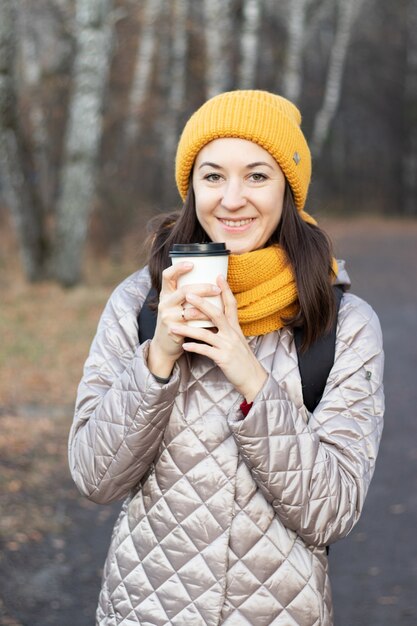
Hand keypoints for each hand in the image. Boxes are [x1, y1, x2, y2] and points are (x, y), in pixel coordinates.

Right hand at [147, 262, 221, 378]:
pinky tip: (213, 322)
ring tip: (219, 308)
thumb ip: (187, 294)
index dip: (178, 268)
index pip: (167, 275)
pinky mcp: (172, 330)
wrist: (165, 346)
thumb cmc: (177, 321)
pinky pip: (192, 324)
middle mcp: (164, 303)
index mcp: (166, 294)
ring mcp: (167, 317)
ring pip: (190, 309)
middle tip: (217, 289)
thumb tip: (211, 278)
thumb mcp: (176, 305)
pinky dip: (204, 322)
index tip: (192, 264)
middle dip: (203, 288)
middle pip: (184, 290)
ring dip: (207, 308)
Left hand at [170, 275, 267, 401]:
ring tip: (172, 326)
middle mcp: (232, 333)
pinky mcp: (224, 358)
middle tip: (187, 294)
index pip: (230, 304)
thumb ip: (227, 329)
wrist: (253, 378)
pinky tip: (184, 346)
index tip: (218, 275)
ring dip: (187, 329)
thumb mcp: (237, 340)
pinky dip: (194, 347)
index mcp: (235, 327)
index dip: (225, 289)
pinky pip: (206, 351)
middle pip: (216, 313)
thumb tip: (215, 318)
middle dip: (201, 303)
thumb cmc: (242, 359)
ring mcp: (228, 345)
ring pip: (205, 333)